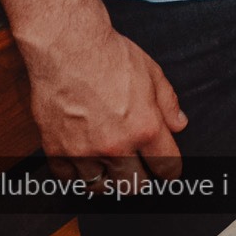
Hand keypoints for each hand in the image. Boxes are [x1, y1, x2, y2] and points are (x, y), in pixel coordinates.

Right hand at [21, 23, 185, 189]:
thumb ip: (168, 103)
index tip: (169, 173)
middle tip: (139, 170)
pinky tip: (82, 161)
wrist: (68, 47)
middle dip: (141, 180)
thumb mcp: (152, 73)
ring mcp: (84, 151)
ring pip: (100, 187)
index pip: (166, 166)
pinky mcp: (56, 150)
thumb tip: (179, 125)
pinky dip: (76, 173)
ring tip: (110, 169)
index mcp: (145, 127)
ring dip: (108, 180)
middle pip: (134, 185)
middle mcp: (116, 146)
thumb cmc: (109, 55)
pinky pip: (68, 178)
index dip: (171, 172)